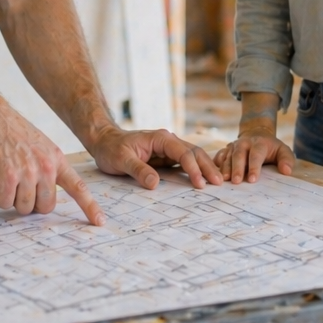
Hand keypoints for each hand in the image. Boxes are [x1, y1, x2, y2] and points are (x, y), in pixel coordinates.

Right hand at [0, 98, 105, 225]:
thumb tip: (44, 198)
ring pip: (23, 208)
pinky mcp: (8, 178)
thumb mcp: (39, 146)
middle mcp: (46, 167)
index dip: (90, 207)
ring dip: (11, 197)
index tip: (100, 222)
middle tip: (17, 185)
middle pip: (45, 207)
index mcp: (56, 159)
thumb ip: (46, 169)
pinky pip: (4, 203)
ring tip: (4, 174)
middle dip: (31, 203)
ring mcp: (28, 173)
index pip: (78, 187)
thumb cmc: (10, 133)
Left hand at [87, 127, 223, 190]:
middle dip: (207, 167)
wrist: (104, 141)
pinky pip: (184, 163)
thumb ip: (138, 170)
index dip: (193, 168)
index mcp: (160, 138)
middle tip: (219, 183)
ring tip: (217, 182)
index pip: (183, 153)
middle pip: (194, 152)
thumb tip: (155, 184)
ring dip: (205, 168)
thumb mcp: (121, 159)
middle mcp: (168, 141)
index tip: (200, 184)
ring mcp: (168, 150)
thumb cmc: (111, 148)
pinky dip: (196, 170)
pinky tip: (204, 178)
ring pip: (192, 157)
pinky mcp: (166, 158)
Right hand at [213, 135, 295, 182]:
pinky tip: (215, 173)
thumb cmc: (271, 148)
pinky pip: (219, 156)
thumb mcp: (283, 151)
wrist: (257, 134)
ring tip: (224, 180)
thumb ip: (287, 160)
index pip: (256, 155)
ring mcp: (233, 146)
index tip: (253, 180)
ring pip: (228, 156)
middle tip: (236, 181)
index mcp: (259, 143)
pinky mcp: (226, 150)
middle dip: (237, 168)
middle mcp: (244, 143)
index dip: (254, 167)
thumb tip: (286, 171)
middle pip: (239, 154)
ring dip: (225, 168)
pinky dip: (216, 164)